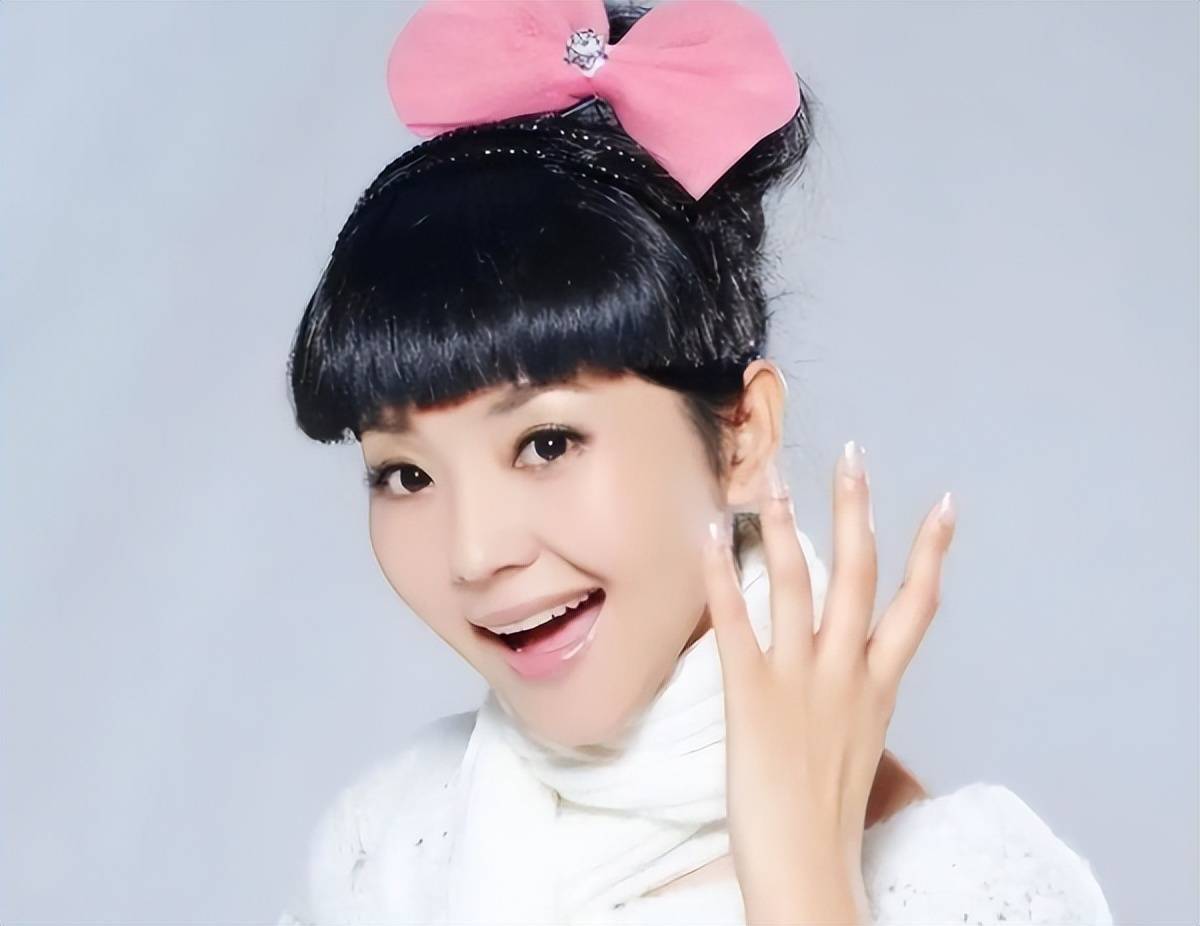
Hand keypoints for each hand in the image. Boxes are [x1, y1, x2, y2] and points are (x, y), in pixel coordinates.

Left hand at [703, 441, 955, 923]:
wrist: (807, 868)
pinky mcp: (751, 695)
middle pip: (858, 574)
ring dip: (782, 524)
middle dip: (855, 509)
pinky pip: (735, 622)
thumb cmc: (829, 817)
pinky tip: (708, 536)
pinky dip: (720, 575)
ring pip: (798, 584)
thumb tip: (853, 674)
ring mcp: (800, 680)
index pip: (917, 606)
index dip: (932, 552)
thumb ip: (857, 699)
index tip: (946, 503)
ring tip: (768, 477)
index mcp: (879, 686)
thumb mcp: (860, 746)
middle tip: (848, 456)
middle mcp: (847, 672)